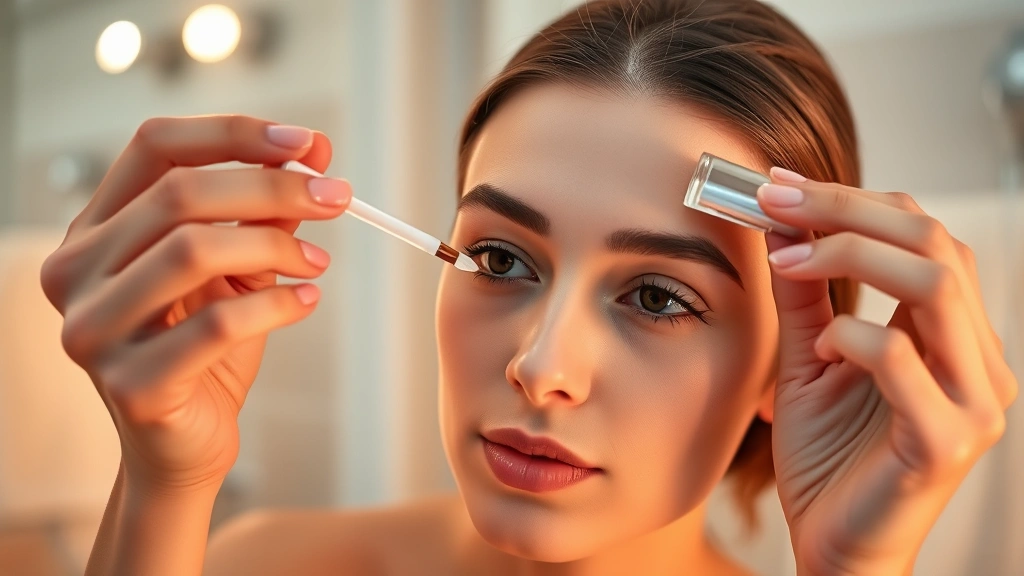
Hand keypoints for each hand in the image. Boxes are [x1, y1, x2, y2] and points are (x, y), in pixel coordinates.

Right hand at [40, 115, 350, 493]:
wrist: (186, 446)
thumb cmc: (207, 349)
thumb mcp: (236, 268)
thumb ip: (261, 212)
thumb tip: (313, 152)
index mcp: (94, 229)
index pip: (154, 146)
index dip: (234, 134)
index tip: (307, 144)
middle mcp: (75, 272)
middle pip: (180, 194)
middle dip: (273, 188)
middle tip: (336, 199)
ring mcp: (93, 330)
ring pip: (193, 250)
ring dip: (276, 245)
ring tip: (317, 260)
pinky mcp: (131, 384)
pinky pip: (218, 323)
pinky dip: (277, 303)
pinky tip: (306, 301)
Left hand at [755, 167, 1017, 574]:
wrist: (835, 548)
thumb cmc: (828, 458)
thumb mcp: (809, 360)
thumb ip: (805, 296)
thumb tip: (782, 223)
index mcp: (954, 335)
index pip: (925, 234)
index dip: (853, 198)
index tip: (779, 186)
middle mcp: (978, 360)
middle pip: (934, 242)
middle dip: (847, 209)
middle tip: (775, 201)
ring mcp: (972, 400)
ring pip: (935, 284)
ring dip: (850, 255)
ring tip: (789, 262)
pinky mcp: (944, 440)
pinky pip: (904, 359)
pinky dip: (852, 334)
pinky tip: (821, 346)